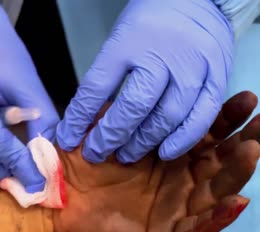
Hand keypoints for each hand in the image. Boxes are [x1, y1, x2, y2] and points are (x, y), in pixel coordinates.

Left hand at [53, 91, 259, 231]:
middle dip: (243, 140)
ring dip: (235, 172)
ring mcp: (173, 207)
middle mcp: (176, 179)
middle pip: (217, 159)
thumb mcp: (100, 133)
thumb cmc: (78, 167)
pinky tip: (236, 201)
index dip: (223, 117)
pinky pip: (196, 227)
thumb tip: (139, 84)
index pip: (200, 133)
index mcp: (163, 153)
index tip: (243, 97)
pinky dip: (216, 216)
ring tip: (251, 150)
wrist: (56, 204)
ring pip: (213, 191)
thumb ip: (118, 111)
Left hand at [57, 0, 233, 163]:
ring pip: (165, 117)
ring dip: (142, 143)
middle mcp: (160, 55)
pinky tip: (164, 152)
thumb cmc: (151, 23)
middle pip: (132, 108)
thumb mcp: (120, 38)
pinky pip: (201, 117)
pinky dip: (182, 140)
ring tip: (124, 156)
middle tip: (95, 153)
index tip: (67, 139)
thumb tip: (84, 118)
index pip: (95, 88)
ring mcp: (192, 67)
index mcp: (127, 43)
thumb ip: (106, 75)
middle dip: (109, 137)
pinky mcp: (217, 76)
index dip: (78, 119)